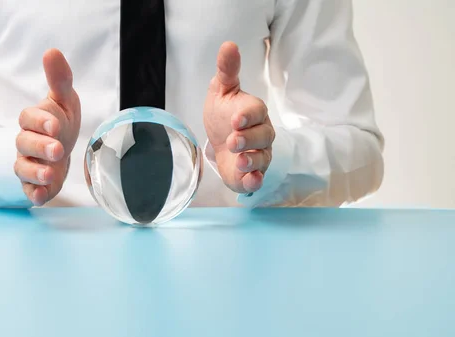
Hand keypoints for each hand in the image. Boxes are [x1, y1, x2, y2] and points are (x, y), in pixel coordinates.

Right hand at [15, 49, 80, 205]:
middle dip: (41, 147)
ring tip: (50, 174)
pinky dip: (34, 193)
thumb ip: (60, 79)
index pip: (30, 118)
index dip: (41, 122)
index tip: (56, 125)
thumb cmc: (61, 122)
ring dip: (35, 172)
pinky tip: (41, 196)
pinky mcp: (34, 184)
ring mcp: (28, 163)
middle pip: (24, 144)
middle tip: (58, 150)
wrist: (62, 149)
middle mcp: (27, 142)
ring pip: (23, 168)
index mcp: (34, 120)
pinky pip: (29, 190)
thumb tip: (52, 51)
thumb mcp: (64, 100)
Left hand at [203, 42, 274, 193]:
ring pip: (262, 158)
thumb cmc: (223, 114)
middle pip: (263, 136)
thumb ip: (227, 71)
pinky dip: (254, 180)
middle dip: (249, 139)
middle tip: (232, 140)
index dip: (248, 115)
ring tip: (239, 160)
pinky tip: (249, 180)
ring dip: (252, 160)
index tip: (236, 118)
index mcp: (253, 112)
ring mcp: (258, 154)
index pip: (257, 111)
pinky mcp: (250, 173)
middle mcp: (260, 133)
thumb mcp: (221, 90)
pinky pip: (257, 178)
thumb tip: (228, 45)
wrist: (218, 141)